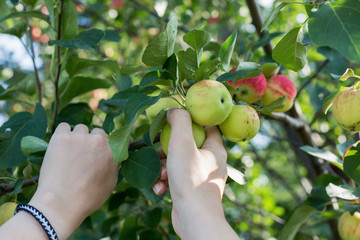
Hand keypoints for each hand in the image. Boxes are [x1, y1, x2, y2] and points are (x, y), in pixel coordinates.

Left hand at [28, 123, 117, 238]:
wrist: (61, 204)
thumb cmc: (87, 198)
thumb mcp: (110, 183)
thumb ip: (115, 164)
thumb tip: (115, 156)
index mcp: (114, 152)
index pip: (122, 139)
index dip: (114, 144)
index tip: (106, 150)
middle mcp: (99, 140)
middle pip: (98, 132)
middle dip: (93, 141)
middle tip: (84, 155)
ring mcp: (80, 137)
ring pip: (81, 128)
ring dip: (77, 137)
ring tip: (70, 153)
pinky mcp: (61, 137)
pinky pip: (64, 127)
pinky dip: (62, 134)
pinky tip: (60, 147)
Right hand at [153, 109, 238, 239]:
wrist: (194, 219)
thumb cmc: (191, 180)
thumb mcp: (182, 143)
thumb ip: (180, 121)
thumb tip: (174, 110)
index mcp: (216, 149)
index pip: (207, 125)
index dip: (191, 120)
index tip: (175, 120)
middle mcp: (211, 162)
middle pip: (188, 145)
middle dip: (168, 149)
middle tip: (158, 152)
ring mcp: (201, 177)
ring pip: (179, 163)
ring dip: (164, 167)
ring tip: (159, 175)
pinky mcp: (192, 191)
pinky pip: (177, 179)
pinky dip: (166, 181)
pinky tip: (159, 188)